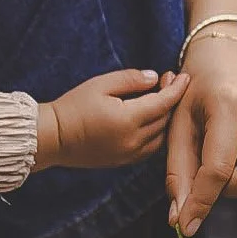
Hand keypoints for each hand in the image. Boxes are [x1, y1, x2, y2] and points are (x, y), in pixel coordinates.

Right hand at [36, 69, 187, 171]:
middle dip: (171, 100)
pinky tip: (151, 120)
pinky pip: (150, 148)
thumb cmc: (73, 107)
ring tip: (161, 100)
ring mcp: (129, 154)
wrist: (52, 138)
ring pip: (161, 137)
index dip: (176, 88)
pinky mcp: (123, 161)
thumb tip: (153, 77)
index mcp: (128, 119)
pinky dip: (156, 133)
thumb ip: (130, 80)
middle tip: (168, 81)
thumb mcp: (100, 84)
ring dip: (166, 119)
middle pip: (165, 120)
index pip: (163, 103)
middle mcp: (133, 140)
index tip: (184, 76)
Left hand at [166, 36, 236, 236]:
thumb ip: (178, 173)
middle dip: (233, 188)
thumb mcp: (178, 124)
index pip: (219, 167)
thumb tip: (181, 221)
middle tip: (219, 171)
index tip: (187, 225)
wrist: (231, 52)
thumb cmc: (198, 91)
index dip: (201, 202)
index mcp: (228, 102)